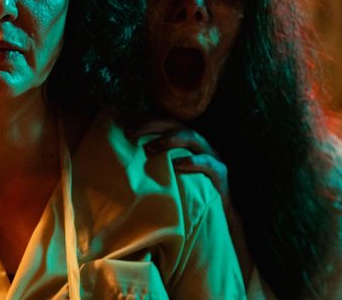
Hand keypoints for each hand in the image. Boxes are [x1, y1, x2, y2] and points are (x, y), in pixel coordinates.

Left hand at [131, 119, 252, 277]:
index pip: (165, 123)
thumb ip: (151, 165)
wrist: (215, 218)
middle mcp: (198, 144)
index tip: (126, 130)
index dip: (147, 123)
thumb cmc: (185, 195)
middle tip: (132, 133)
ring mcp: (211, 156)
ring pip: (192, 138)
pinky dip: (193, 162)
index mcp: (185, 142)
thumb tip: (121, 162)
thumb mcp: (165, 177)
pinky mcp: (220, 173)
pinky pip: (208, 163)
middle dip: (153, 126)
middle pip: (176, 125)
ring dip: (170, 140)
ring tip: (151, 148)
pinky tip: (177, 165)